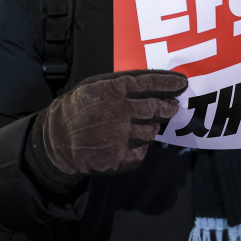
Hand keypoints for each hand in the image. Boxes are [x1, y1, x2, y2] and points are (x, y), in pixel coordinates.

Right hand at [25, 70, 187, 187]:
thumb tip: (151, 87)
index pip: (148, 83)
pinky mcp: (119, 157)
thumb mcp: (94, 87)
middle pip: (156, 108)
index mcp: (112, 90)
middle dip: (168, 107)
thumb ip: (120, 86)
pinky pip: (142, 151)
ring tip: (142, 126)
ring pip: (151, 131)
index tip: (182, 83)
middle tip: (172, 106)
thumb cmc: (78, 108)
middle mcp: (119, 112)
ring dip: (152, 128)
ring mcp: (120, 136)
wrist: (58, 139)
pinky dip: (140, 146)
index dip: (168, 83)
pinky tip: (129, 141)